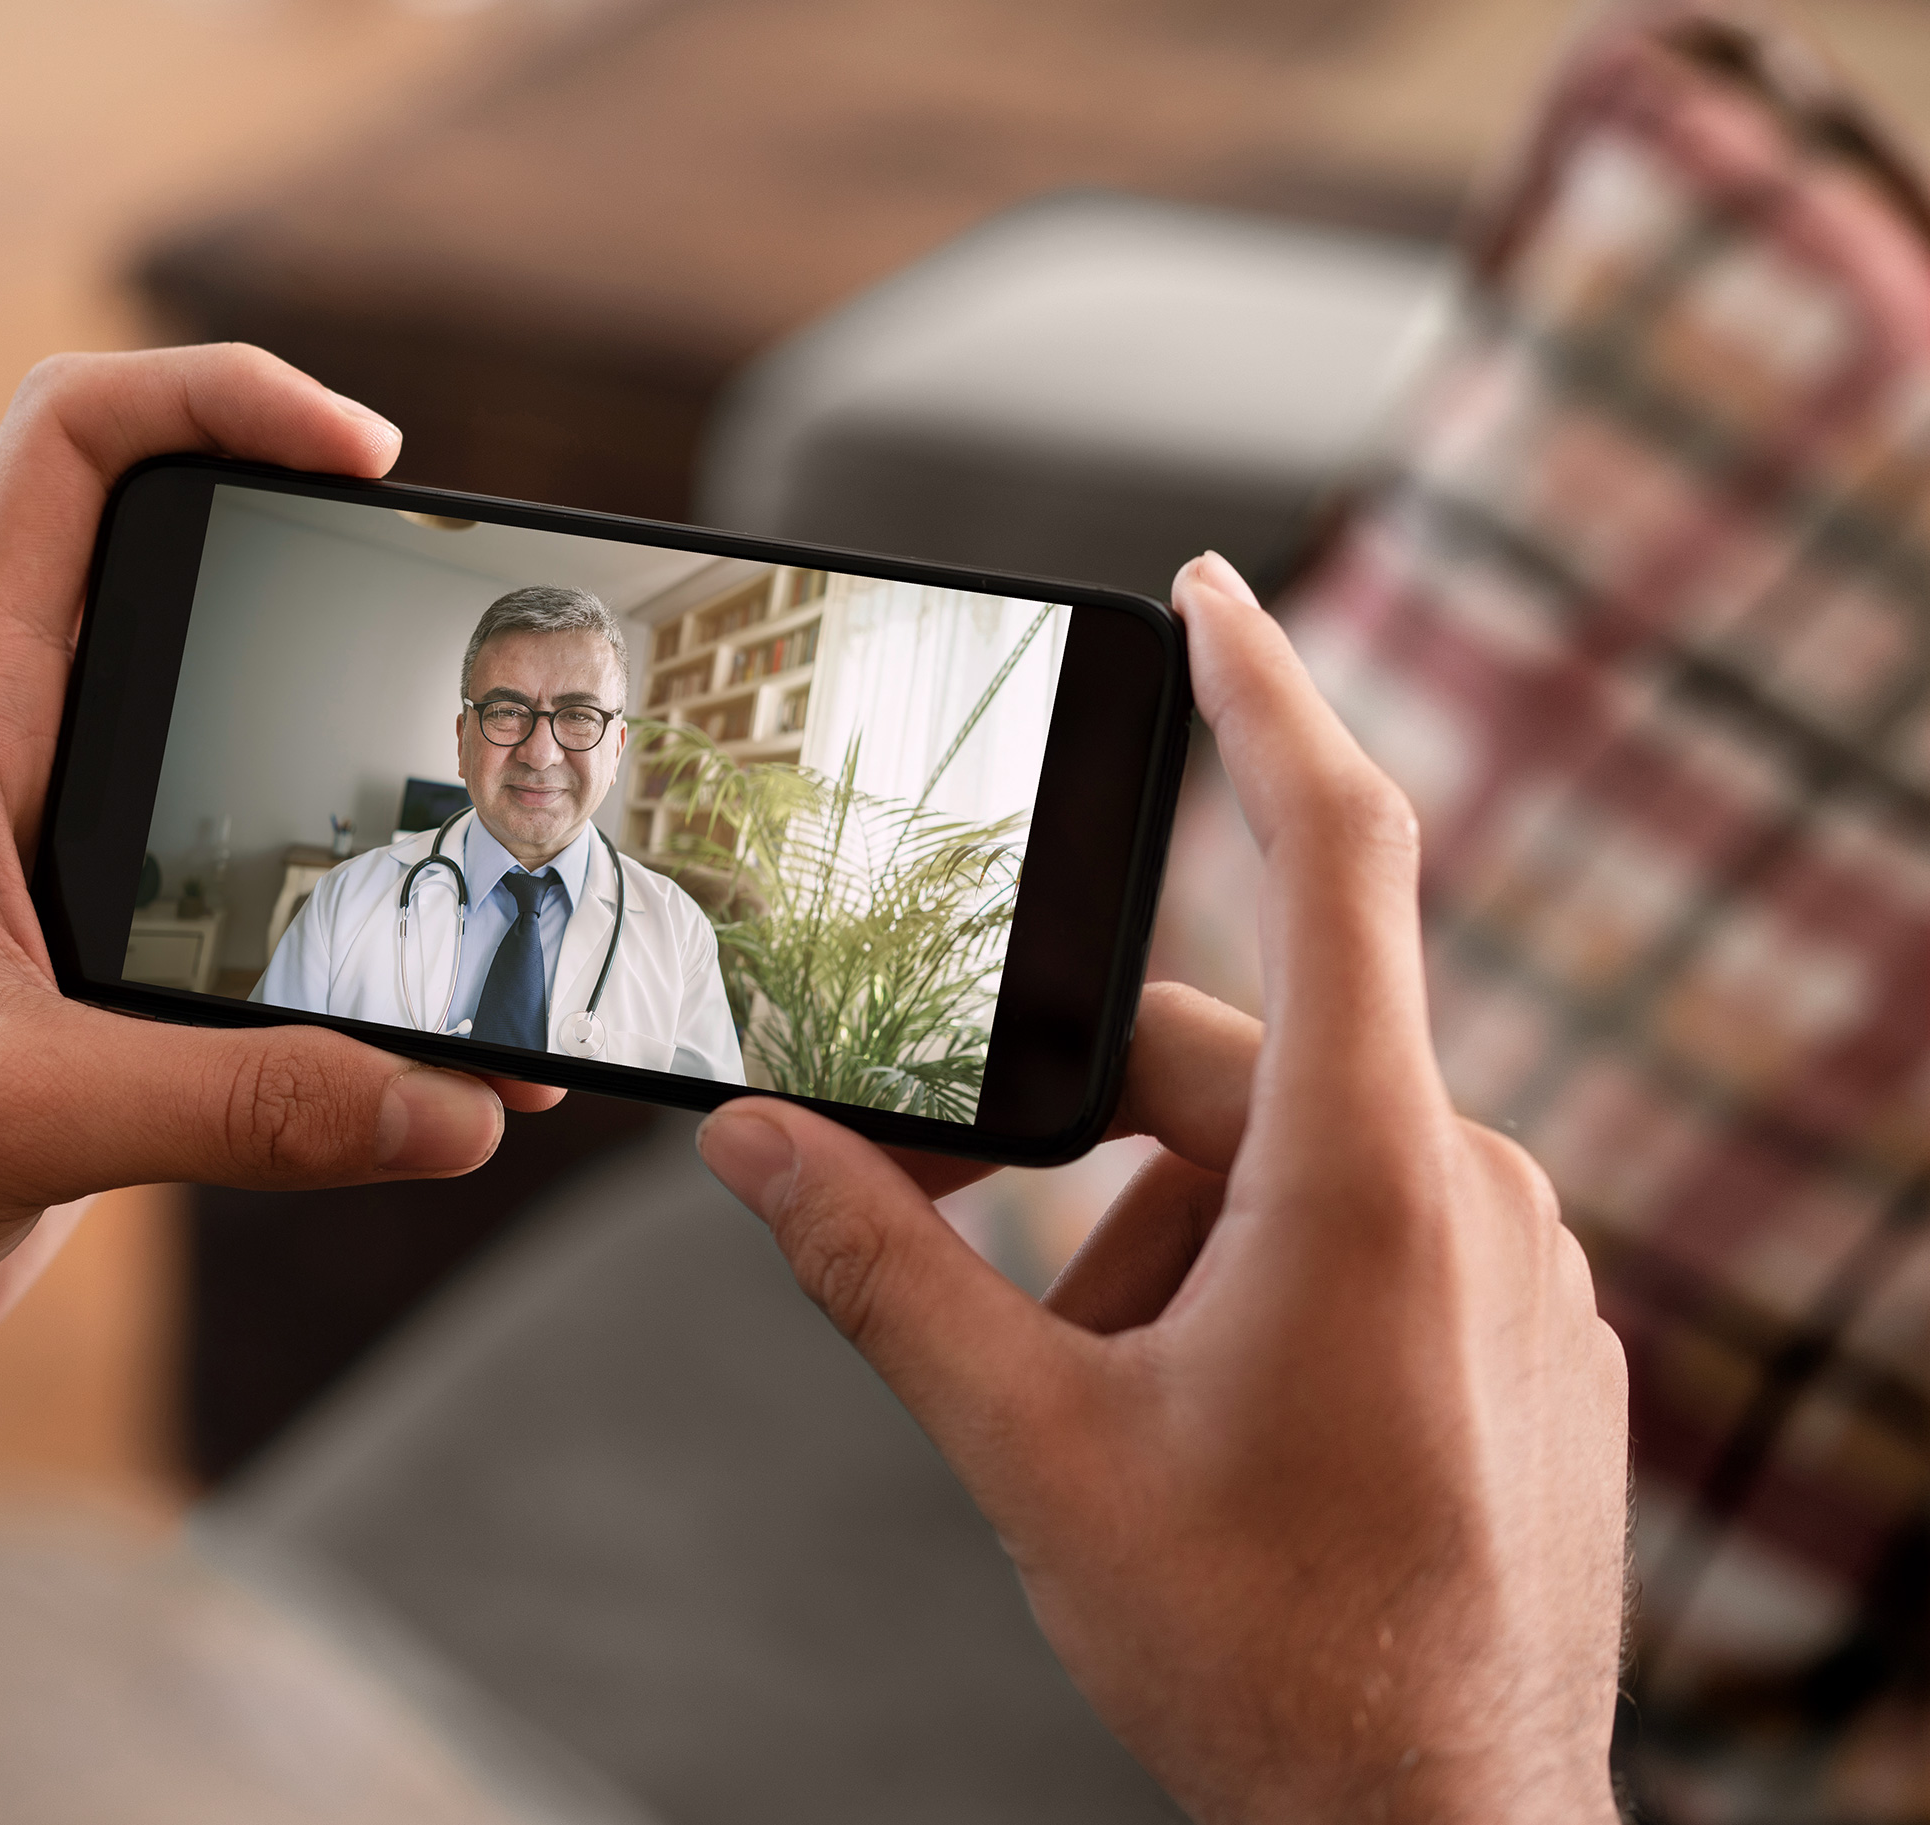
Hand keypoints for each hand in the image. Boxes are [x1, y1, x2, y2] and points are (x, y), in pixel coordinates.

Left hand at [0, 346, 562, 1475]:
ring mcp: (60, 870)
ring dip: (360, 777)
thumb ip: (244, 1108)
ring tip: (500, 832)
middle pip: (182, 567)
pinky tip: (445, 1041)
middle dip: (327, 566)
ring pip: (235, 749)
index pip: (73, 450)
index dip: (219, 395)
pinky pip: (256, 920)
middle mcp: (10, 764)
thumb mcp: (18, 1116)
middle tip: (460, 618)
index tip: (365, 454)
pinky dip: (357, 954)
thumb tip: (452, 1103)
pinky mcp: (100, 988)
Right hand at [695, 555, 1627, 1823]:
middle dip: (1075, 1138)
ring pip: (1285, 1160)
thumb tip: (745, 1142)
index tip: (1204, 584)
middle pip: (1226, 1059)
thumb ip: (877, 1268)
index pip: (1336, 854)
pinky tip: (1191, 1423)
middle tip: (942, 1235)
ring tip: (1092, 1404)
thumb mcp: (1028, 1445)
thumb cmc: (1257, 1652)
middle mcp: (1475, 1191)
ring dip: (1151, 1234)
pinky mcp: (1528, 1336)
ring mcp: (1520, 1269)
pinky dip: (1244, 1275)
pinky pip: (1362, 1230)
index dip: (1266, 694)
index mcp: (1367, 1181)